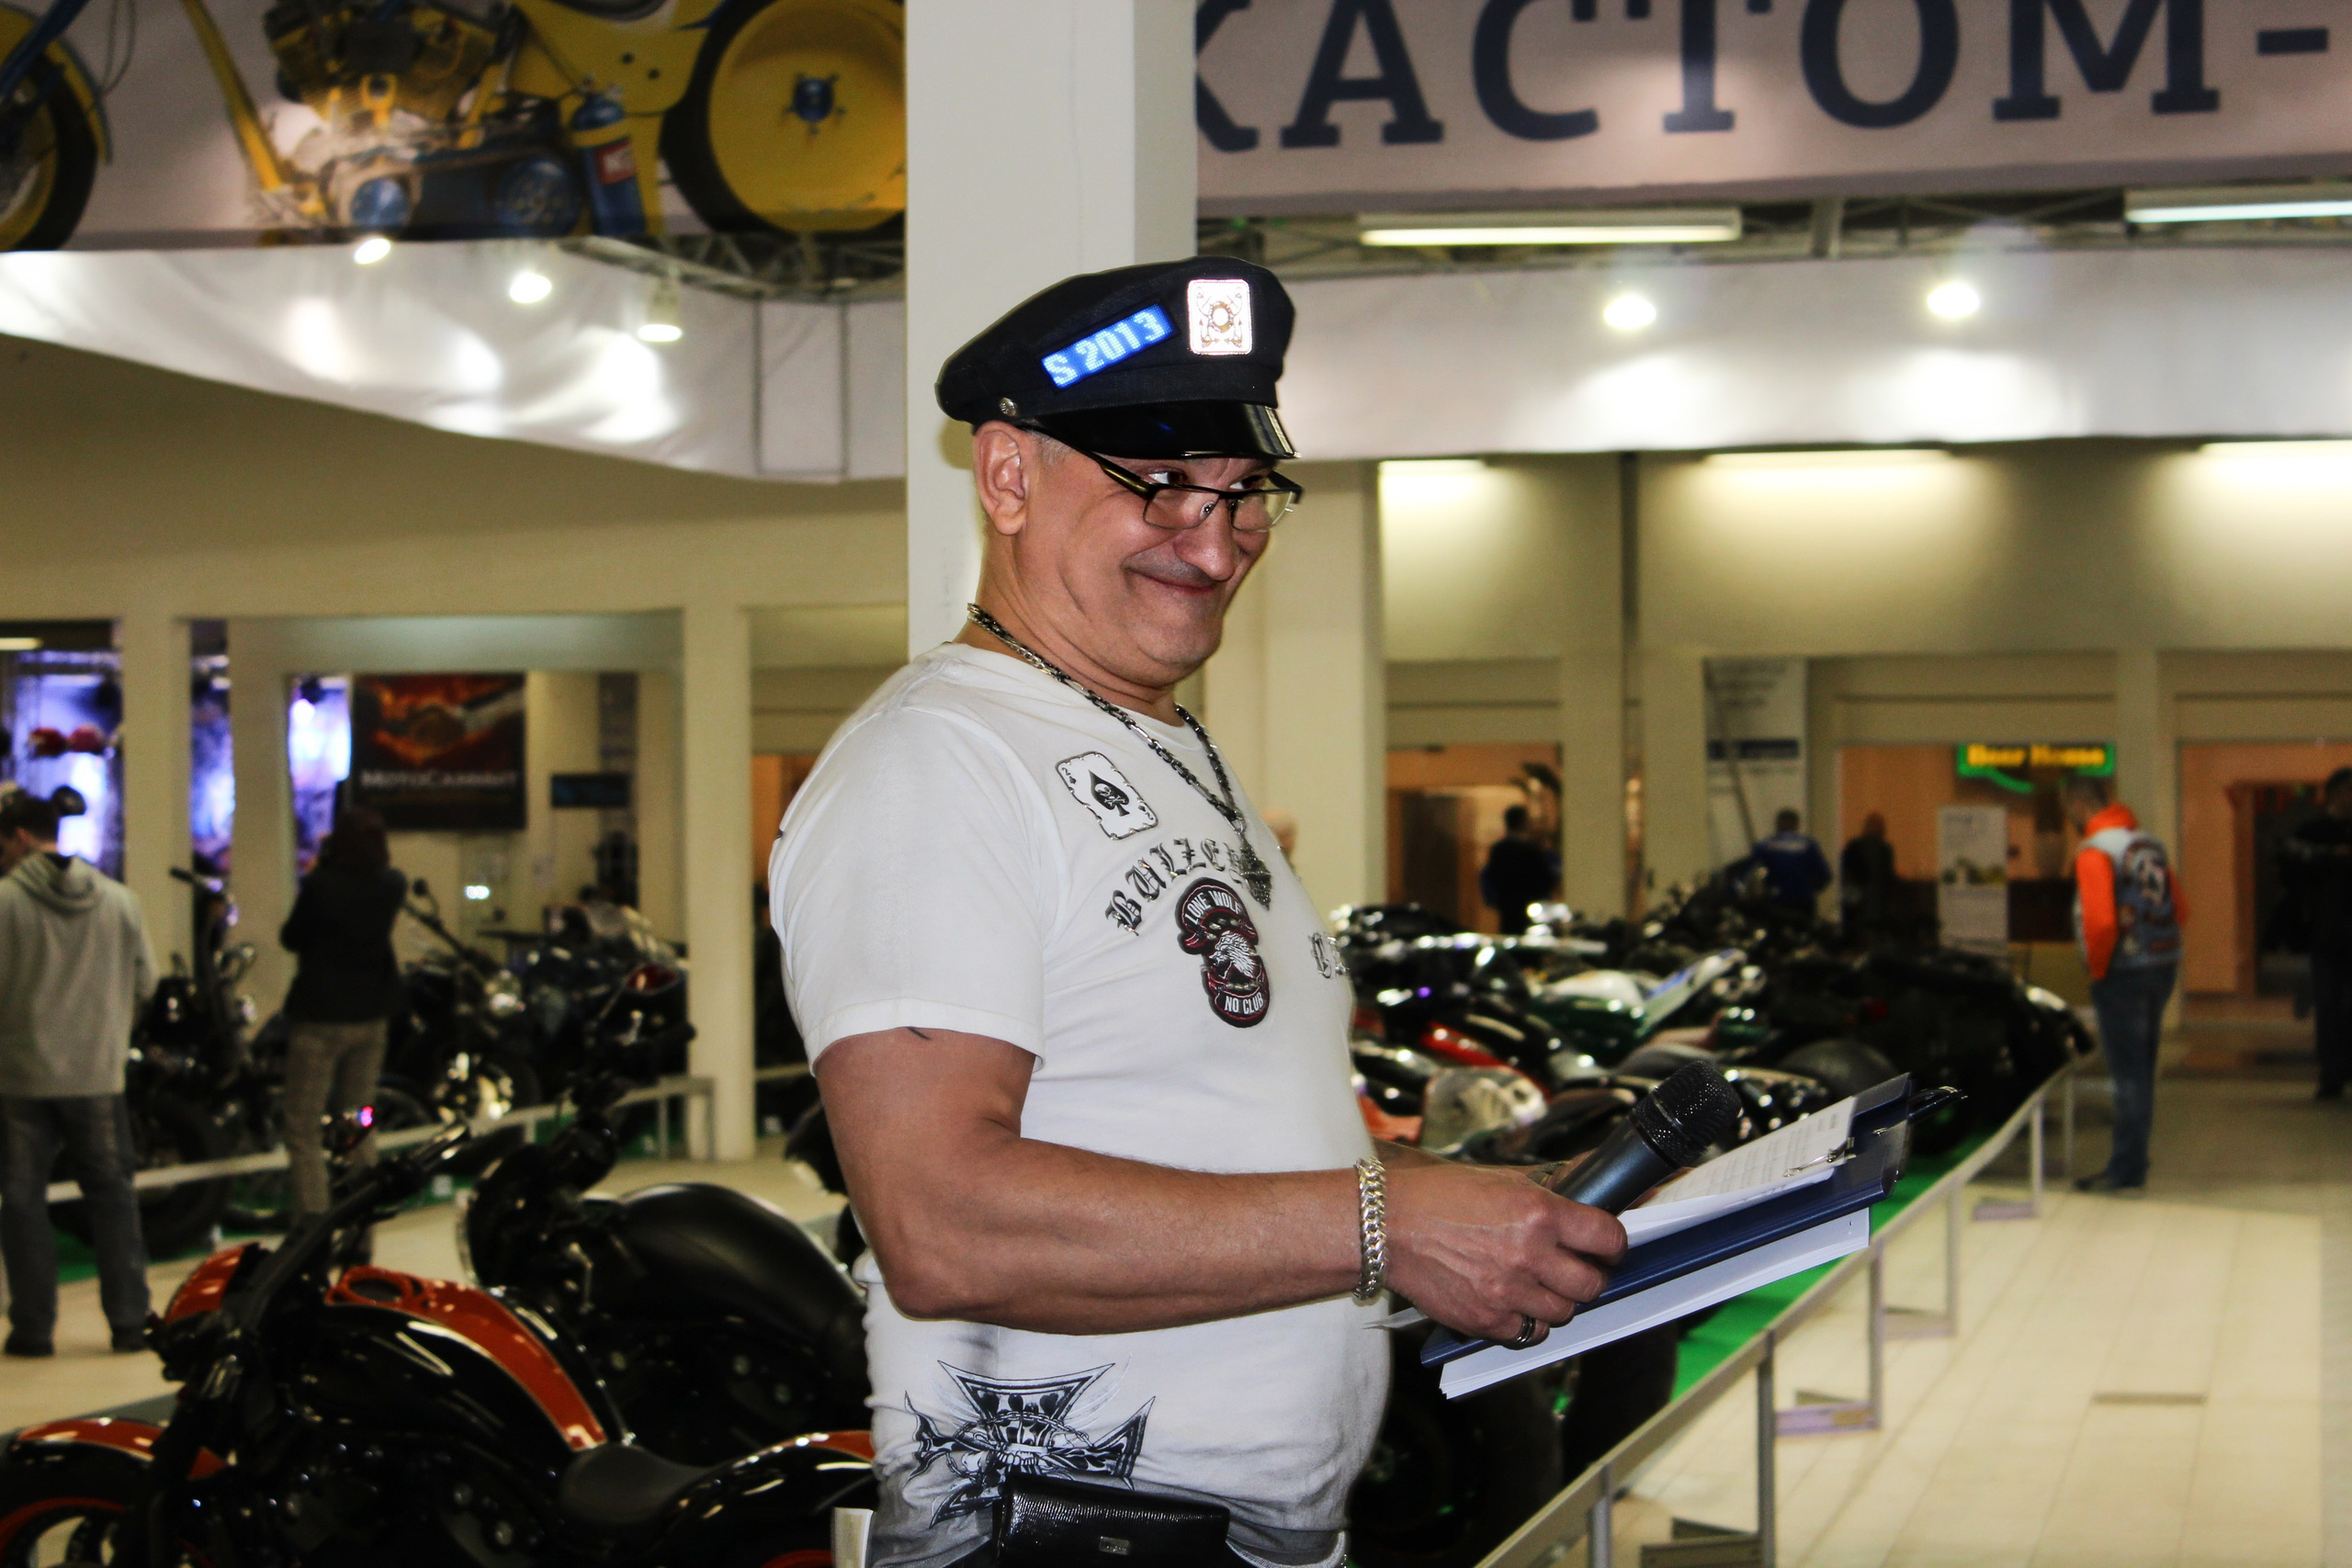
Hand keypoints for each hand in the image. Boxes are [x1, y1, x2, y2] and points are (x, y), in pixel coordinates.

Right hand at [1382, 1162, 1626, 1346]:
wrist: (1387, 1226)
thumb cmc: (1439, 1197)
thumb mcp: (1501, 1179)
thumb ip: (1549, 1191)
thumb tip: (1589, 1183)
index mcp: (1538, 1213)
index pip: (1608, 1238)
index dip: (1613, 1244)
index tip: (1606, 1247)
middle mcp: (1528, 1254)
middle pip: (1592, 1284)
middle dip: (1589, 1276)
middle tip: (1574, 1268)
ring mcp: (1508, 1292)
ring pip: (1564, 1312)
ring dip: (1558, 1300)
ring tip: (1535, 1283)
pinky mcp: (1487, 1319)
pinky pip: (1530, 1333)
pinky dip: (1528, 1321)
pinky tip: (1512, 1301)